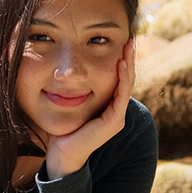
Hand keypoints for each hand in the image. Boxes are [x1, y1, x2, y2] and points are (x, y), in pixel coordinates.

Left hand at [45, 39, 134, 178]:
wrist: (62, 153)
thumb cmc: (63, 129)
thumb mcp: (70, 102)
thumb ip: (74, 89)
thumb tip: (65, 70)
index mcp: (108, 106)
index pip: (119, 79)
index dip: (121, 61)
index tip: (120, 42)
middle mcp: (116, 110)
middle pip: (126, 79)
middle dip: (128, 58)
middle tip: (129, 39)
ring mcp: (117, 116)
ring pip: (127, 85)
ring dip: (128, 64)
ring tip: (128, 46)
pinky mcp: (114, 121)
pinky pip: (121, 95)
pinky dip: (122, 79)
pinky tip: (120, 64)